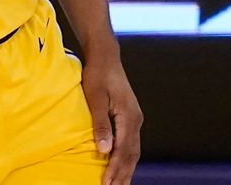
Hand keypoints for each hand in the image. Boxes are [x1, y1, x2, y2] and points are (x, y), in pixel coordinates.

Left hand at [82, 54, 142, 184]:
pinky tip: (120, 166)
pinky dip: (126, 158)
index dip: (115, 169)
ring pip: (133, 150)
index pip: (123, 150)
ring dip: (126, 169)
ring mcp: (135, 119)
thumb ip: (100, 124)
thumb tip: (103, 149)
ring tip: (119, 184)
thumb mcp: (95, 98)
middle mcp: (136, 120)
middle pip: (132, 154)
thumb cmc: (97, 75)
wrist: (106, 58)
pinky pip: (131, 143)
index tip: (106, 184)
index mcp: (129, 116)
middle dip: (123, 174)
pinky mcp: (130, 117)